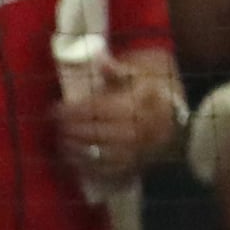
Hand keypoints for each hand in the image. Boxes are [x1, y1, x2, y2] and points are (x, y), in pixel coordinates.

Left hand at [57, 54, 178, 192]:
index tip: (55, 109)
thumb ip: (118, 70)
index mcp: (142, 103)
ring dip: (76, 148)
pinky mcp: (134, 166)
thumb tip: (100, 59)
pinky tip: (70, 158)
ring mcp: (138, 150)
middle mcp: (142, 128)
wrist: (173, 120)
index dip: (75, 110)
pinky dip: (86, 166)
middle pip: (99, 131)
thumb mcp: (140, 74)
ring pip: (102, 153)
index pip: (102, 109)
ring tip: (60, 140)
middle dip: (73, 129)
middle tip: (56, 125)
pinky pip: (107, 171)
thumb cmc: (151, 92)